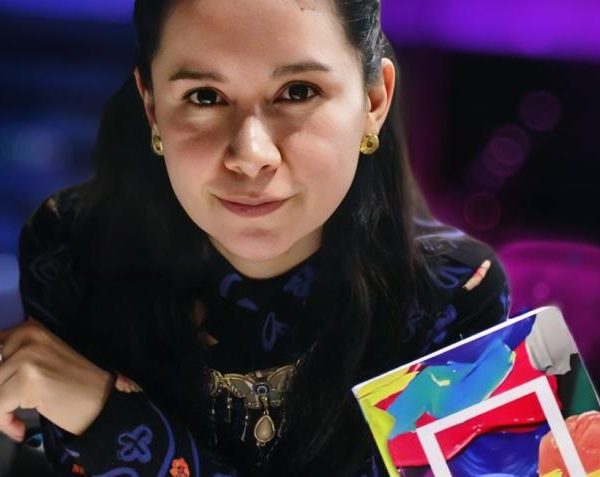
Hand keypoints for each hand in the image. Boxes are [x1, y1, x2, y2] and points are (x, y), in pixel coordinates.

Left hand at [0, 317, 113, 441]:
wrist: (106, 402)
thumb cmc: (80, 384)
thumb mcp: (46, 359)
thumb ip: (19, 356)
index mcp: (32, 328)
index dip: (1, 371)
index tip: (8, 386)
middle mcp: (29, 336)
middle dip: (1, 392)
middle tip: (14, 406)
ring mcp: (27, 357)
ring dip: (1, 409)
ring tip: (18, 419)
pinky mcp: (28, 380)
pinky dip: (4, 421)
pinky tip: (20, 427)